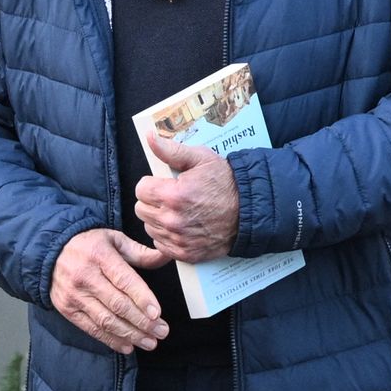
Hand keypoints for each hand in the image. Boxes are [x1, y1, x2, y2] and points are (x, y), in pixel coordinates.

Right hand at [49, 228, 170, 353]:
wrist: (51, 252)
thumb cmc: (90, 245)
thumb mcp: (115, 240)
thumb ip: (140, 252)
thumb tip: (166, 256)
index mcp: (100, 256)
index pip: (124, 280)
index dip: (142, 298)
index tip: (157, 313)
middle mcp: (85, 276)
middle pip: (117, 304)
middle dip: (142, 322)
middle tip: (162, 331)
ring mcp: (74, 295)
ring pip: (106, 320)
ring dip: (130, 334)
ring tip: (150, 342)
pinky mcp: (67, 309)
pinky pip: (91, 328)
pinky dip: (110, 340)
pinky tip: (128, 346)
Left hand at [137, 133, 240, 262]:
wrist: (250, 211)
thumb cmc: (227, 183)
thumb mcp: (201, 159)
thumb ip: (171, 150)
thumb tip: (150, 137)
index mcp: (173, 195)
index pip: (141, 190)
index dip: (152, 184)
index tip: (164, 184)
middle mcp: (172, 220)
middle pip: (141, 209)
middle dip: (153, 201)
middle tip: (172, 197)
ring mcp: (178, 239)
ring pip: (149, 227)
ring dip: (159, 219)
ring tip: (179, 211)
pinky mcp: (185, 254)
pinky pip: (161, 245)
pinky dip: (168, 236)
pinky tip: (182, 226)